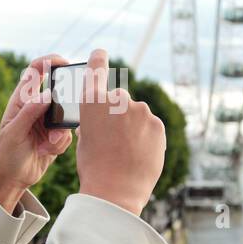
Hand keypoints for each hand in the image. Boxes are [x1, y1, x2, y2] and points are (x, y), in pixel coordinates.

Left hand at [0, 53, 74, 211]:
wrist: (13, 178)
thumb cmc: (7, 154)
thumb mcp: (14, 133)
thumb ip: (29, 113)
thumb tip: (47, 94)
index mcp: (22, 100)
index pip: (36, 71)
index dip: (49, 61)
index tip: (64, 62)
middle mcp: (36, 107)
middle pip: (59, 92)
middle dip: (63, 106)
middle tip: (58, 123)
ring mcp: (47, 121)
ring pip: (66, 116)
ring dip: (59, 132)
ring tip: (45, 145)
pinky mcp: (56, 135)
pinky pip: (68, 133)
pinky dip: (60, 143)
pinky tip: (46, 152)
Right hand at [75, 48, 165, 215]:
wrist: (116, 191)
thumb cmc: (94, 166)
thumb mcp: (84, 138)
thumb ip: (95, 120)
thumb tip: (104, 117)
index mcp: (92, 100)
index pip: (96, 67)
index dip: (98, 59)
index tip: (100, 52)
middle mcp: (117, 99)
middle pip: (118, 98)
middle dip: (117, 112)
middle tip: (114, 137)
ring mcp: (140, 111)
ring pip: (136, 114)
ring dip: (133, 125)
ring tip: (127, 150)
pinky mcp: (157, 124)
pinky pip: (150, 125)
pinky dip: (146, 135)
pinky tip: (139, 152)